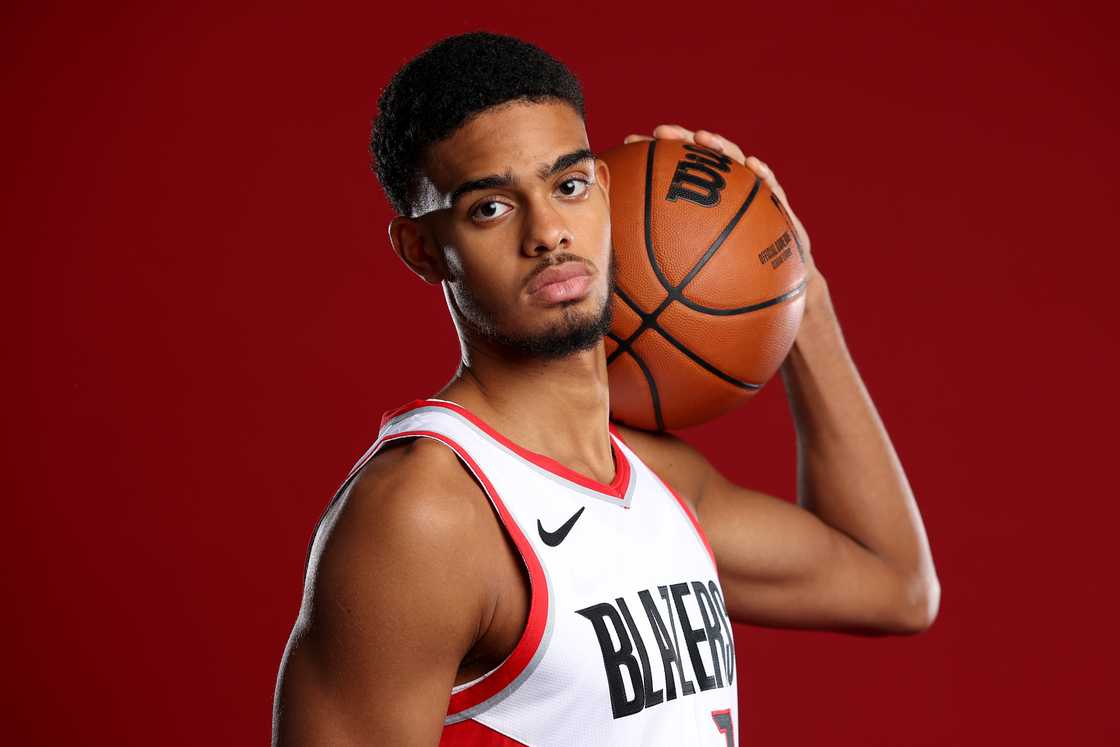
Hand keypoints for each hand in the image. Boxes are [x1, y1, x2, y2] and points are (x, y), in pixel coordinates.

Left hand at [624, 125, 818, 286]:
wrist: (776, 285)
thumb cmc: (729, 277)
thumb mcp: (693, 273)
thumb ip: (662, 265)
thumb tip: (621, 276)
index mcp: (699, 199)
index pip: (673, 168)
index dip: (652, 152)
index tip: (630, 141)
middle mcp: (723, 189)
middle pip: (700, 157)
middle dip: (680, 139)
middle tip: (660, 132)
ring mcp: (749, 191)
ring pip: (734, 161)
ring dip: (718, 146)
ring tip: (702, 138)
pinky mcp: (777, 202)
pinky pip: (771, 185)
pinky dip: (763, 173)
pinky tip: (754, 165)